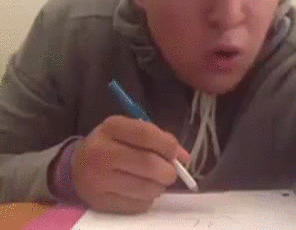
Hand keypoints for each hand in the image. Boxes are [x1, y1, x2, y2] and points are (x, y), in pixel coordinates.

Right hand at [71, 115, 189, 212]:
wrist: (76, 167)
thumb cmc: (111, 144)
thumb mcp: (128, 131)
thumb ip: (156, 138)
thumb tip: (183, 156)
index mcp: (111, 127)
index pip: (145, 134)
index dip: (167, 145)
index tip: (179, 154)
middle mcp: (101, 152)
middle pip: (147, 164)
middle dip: (168, 170)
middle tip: (171, 171)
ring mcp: (98, 180)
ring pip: (145, 188)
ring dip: (159, 186)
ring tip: (156, 180)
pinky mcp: (100, 202)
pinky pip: (137, 204)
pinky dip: (147, 198)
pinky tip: (142, 190)